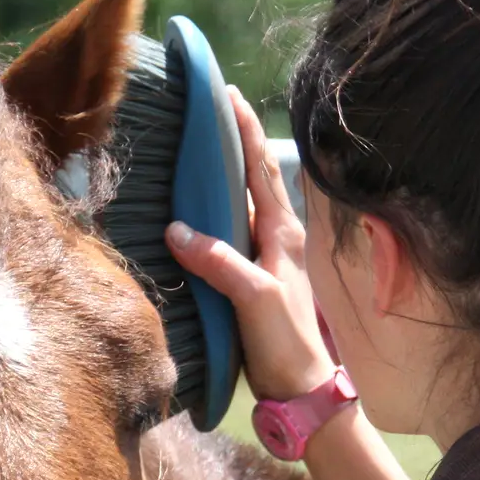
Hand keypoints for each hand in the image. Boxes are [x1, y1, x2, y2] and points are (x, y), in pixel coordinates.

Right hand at [164, 86, 334, 399]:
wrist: (302, 388)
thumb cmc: (285, 342)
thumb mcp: (253, 299)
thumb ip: (220, 262)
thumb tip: (177, 229)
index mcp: (282, 232)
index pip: (260, 167)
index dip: (244, 128)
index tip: (226, 91)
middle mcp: (276, 236)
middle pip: (252, 175)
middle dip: (232, 139)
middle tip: (206, 106)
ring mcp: (264, 255)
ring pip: (241, 201)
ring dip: (222, 173)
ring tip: (196, 145)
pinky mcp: (251, 275)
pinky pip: (229, 230)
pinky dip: (213, 210)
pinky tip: (193, 208)